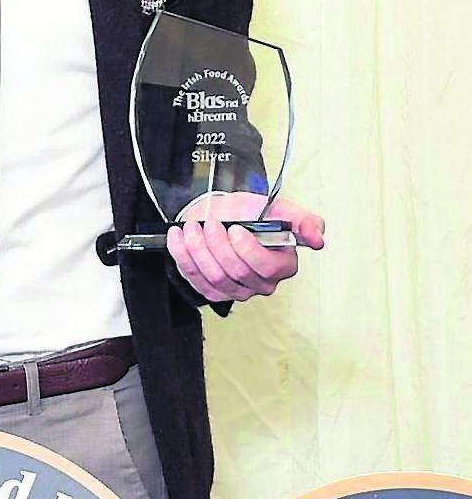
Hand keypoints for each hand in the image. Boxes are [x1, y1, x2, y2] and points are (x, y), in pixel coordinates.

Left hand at [166, 192, 324, 302]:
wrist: (221, 212)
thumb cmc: (248, 212)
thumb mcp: (278, 208)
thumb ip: (302, 220)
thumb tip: (318, 238)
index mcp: (281, 265)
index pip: (266, 269)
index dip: (248, 250)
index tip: (235, 229)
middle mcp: (260, 283)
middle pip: (236, 273)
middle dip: (218, 244)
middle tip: (211, 223)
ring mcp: (235, 290)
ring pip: (214, 277)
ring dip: (199, 248)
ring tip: (193, 226)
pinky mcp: (211, 290)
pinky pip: (194, 278)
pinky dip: (182, 255)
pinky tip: (179, 236)